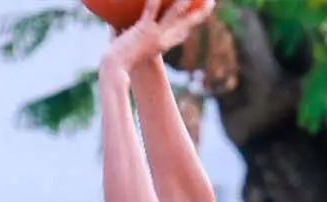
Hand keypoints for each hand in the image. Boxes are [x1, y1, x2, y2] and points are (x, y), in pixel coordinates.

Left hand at [101, 0, 216, 71]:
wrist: (115, 70)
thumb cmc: (118, 62)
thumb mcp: (127, 48)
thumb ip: (124, 34)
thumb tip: (115, 23)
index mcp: (162, 46)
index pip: (181, 34)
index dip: (192, 24)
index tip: (201, 15)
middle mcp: (163, 40)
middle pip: (187, 25)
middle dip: (201, 14)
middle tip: (211, 3)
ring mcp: (155, 34)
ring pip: (174, 14)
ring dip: (184, 2)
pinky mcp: (143, 29)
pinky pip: (152, 10)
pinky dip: (155, 0)